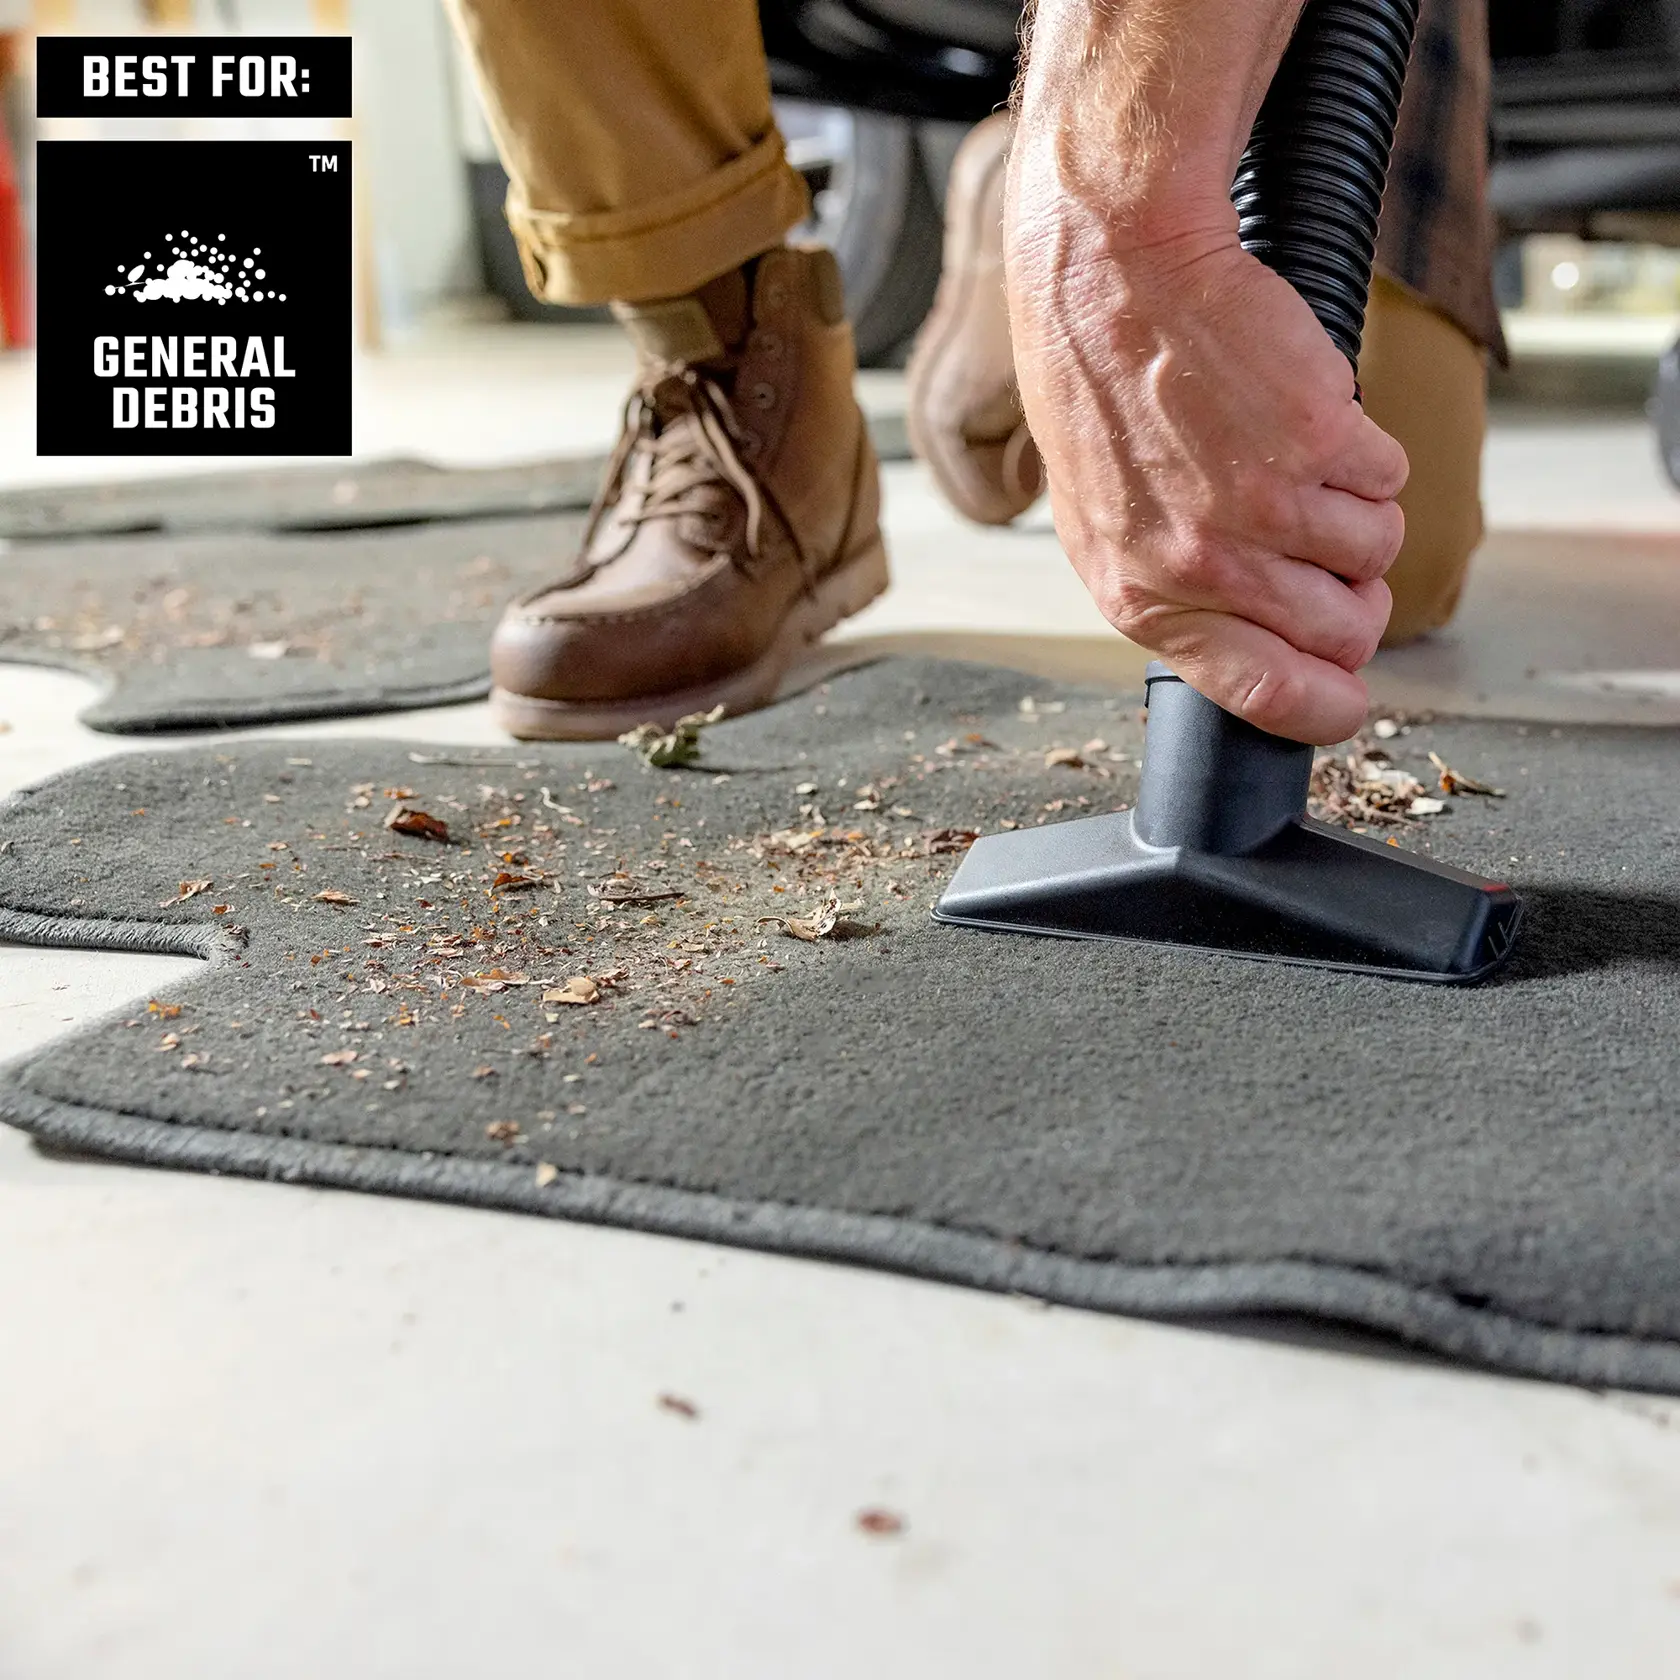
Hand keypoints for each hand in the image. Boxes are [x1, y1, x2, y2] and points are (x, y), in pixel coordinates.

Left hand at [1006, 197, 1409, 744]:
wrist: (1113, 276)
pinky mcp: (1320, 440)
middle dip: (1353, 600)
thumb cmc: (1099, 394)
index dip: (1324, 708)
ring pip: (1376, 552)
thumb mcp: (1104, 525)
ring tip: (1293, 462)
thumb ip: (1176, 596)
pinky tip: (1304, 417)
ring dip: (1356, 513)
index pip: (1263, 695)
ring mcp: (1266, 504)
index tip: (1350, 703)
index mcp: (1143, 599)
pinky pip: (1391, 477)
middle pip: (1343, 632)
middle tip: (1321, 549)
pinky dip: (1366, 451)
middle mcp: (1206, 565)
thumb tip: (1257, 647)